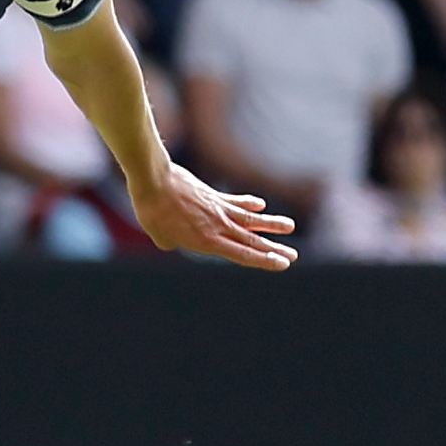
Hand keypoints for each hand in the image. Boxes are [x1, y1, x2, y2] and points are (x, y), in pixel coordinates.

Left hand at [129, 157, 296, 268]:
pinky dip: (249, 203)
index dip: (263, 260)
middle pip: (252, 240)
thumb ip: (171, 241)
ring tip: (290, 226)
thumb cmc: (152, 211)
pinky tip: (261, 204)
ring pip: (251, 219)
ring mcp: (219, 210)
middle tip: (293, 255)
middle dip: (273, 249)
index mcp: (206, 242)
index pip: (242, 254)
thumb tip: (174, 240)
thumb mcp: (160, 235)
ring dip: (271, 223)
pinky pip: (236, 201)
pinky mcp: (214, 195)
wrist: (154, 181)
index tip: (282, 264)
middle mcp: (218, 227)